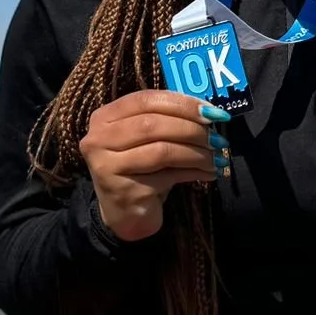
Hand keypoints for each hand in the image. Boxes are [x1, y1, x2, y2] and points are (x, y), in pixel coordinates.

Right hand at [80, 91, 228, 242]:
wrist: (125, 214)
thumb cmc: (141, 171)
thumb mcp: (149, 140)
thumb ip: (168, 120)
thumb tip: (209, 112)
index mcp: (104, 117)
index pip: (146, 99)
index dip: (182, 103)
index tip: (211, 112)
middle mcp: (98, 139)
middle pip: (152, 124)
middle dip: (191, 129)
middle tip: (217, 138)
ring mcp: (107, 166)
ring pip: (161, 150)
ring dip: (196, 152)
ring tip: (216, 157)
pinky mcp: (124, 191)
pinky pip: (167, 176)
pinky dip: (193, 172)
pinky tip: (209, 172)